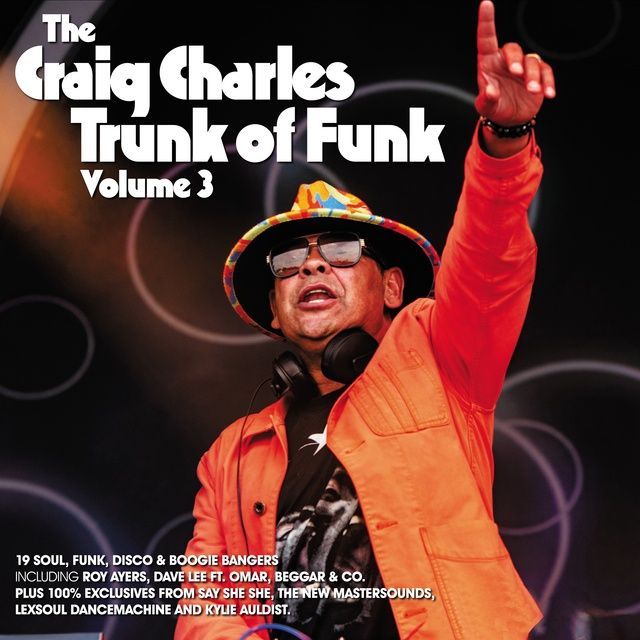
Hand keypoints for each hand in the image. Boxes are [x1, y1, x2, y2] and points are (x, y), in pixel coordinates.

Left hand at [475, 0, 555, 125]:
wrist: (511, 120)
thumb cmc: (495, 109)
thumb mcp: (487, 108)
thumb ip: (487, 100)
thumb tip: (490, 91)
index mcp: (489, 63)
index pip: (486, 39)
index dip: (486, 21)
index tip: (485, 4)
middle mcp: (506, 61)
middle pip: (513, 49)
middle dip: (516, 60)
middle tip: (517, 73)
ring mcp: (523, 66)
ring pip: (532, 61)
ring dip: (534, 76)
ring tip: (533, 91)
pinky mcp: (538, 74)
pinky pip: (546, 72)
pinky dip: (548, 82)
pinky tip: (548, 94)